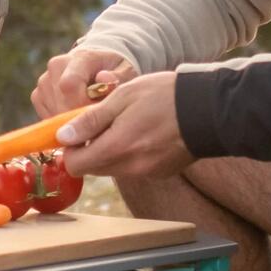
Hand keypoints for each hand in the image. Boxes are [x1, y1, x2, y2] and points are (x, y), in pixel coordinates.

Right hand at [31, 47, 137, 116]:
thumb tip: (104, 79)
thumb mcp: (124, 71)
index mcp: (79, 58)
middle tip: (96, 126)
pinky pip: (45, 116)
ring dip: (70, 122)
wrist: (97, 66)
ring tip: (89, 121)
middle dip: (78, 119)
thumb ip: (118, 77)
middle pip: (60, 102)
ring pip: (52, 112)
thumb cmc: (113, 71)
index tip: (98, 115)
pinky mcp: (38, 95)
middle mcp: (56, 66)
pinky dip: (61, 124)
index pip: (70, 84)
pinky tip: (76, 119)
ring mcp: (44, 81)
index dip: (81, 105)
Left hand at [56, 73, 192, 178]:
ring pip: (113, 167)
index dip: (71, 148)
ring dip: (111, 150)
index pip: (74, 165)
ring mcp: (147, 173)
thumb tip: (63, 137)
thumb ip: (90, 120)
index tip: (77, 129)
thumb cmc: (164, 96)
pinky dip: (131, 154)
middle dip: (90, 148)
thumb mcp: (122, 98)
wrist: (208, 109)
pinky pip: (133, 168)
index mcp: (117, 148)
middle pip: (93, 168)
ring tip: (127, 123)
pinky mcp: (160, 173)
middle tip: (104, 122)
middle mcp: (130, 168)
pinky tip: (145, 132)